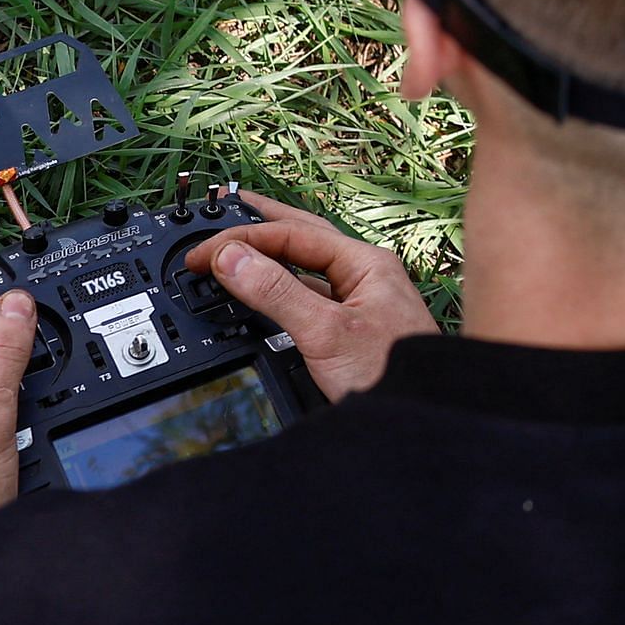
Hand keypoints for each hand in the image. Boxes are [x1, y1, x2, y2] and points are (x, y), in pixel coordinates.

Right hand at [188, 191, 438, 399]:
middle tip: (228, 207)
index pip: (294, 234)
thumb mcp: (324, 332)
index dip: (245, 238)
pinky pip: (311, 295)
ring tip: (243, 241)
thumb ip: (276, 293)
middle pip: (304, 237)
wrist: (421, 417)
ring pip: (307, 267)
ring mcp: (361, 301)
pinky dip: (282, 287)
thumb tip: (231, 258)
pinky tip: (268, 290)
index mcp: (365, 263)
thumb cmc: (390, 373)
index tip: (204, 252)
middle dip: (265, 222)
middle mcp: (365, 275)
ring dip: (272, 254)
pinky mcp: (353, 328)